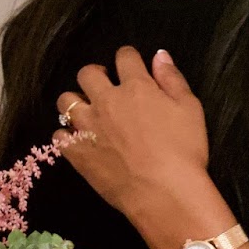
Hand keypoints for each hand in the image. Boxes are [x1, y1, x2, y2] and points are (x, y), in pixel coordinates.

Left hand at [53, 46, 209, 219]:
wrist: (165, 193)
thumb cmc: (184, 151)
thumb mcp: (190, 109)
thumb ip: (172, 79)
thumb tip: (159, 55)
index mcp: (136, 87)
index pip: (124, 57)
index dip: (127, 58)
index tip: (130, 65)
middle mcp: (107, 102)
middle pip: (86, 73)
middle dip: (95, 74)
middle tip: (105, 86)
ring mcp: (88, 127)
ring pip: (65, 101)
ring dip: (75, 102)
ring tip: (88, 112)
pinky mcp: (77, 153)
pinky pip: (59, 135)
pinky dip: (66, 135)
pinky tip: (79, 140)